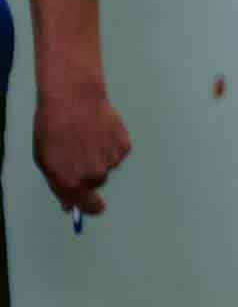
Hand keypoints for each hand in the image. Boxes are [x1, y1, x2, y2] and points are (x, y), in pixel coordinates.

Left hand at [33, 86, 129, 214]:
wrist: (73, 99)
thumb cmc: (52, 127)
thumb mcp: (44, 159)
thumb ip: (58, 184)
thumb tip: (69, 205)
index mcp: (72, 181)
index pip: (89, 206)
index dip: (91, 207)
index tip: (94, 206)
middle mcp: (94, 175)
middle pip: (96, 182)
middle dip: (89, 171)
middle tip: (78, 149)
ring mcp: (111, 161)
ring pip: (107, 165)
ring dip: (98, 154)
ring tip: (86, 135)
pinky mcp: (124, 146)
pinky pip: (117, 152)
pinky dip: (110, 143)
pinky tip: (99, 130)